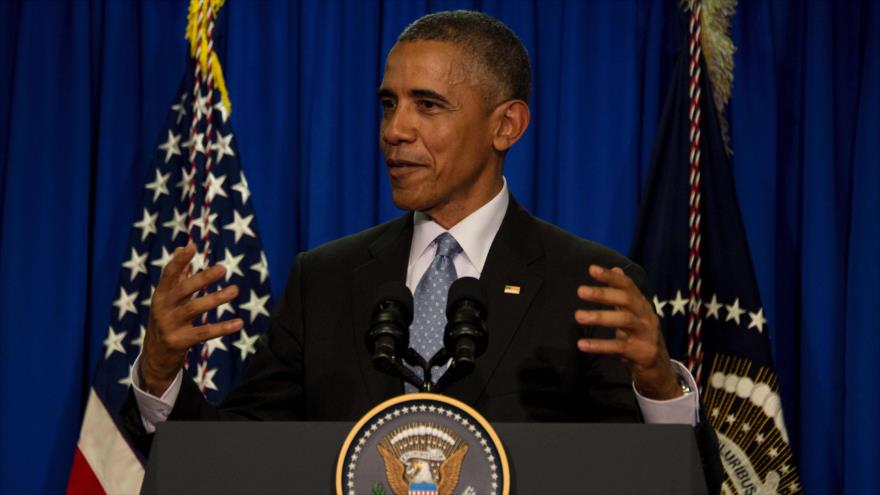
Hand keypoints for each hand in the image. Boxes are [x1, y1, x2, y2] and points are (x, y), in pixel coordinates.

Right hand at [141, 243, 242, 395]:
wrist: (155, 356)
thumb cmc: (166, 319)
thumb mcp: (166, 298)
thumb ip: (176, 274)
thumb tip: (182, 246)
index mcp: (161, 294)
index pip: (169, 274)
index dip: (179, 260)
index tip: (192, 246)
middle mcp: (163, 308)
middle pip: (183, 290)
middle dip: (202, 278)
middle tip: (223, 268)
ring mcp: (170, 325)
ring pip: (194, 309)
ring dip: (215, 299)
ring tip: (235, 290)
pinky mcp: (179, 342)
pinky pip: (204, 333)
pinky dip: (222, 328)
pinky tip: (239, 323)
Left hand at [574, 265, 680, 399]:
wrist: (660, 372)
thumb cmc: (641, 339)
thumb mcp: (633, 315)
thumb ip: (623, 294)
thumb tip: (616, 268)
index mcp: (642, 306)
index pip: (628, 286)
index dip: (611, 277)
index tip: (592, 269)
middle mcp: (647, 317)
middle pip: (627, 300)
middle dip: (603, 294)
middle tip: (580, 291)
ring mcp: (647, 335)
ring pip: (625, 321)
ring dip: (600, 317)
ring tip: (578, 316)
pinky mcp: (644, 354)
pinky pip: (619, 347)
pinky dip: (600, 345)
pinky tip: (582, 344)